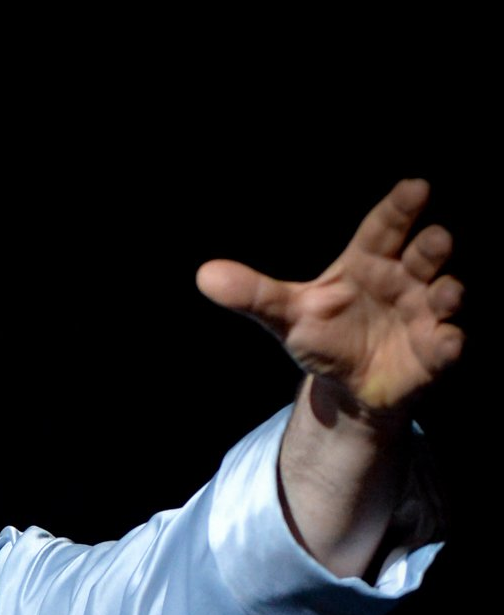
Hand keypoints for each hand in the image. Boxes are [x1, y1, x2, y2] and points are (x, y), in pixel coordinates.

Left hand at [196, 178, 463, 412]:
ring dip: (448, 292)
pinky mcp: (433, 351)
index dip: (400, 208)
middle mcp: (403, 279)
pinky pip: (447, 345)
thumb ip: (252, 294)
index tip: (415, 188)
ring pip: (445, 294)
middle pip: (423, 253)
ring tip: (445, 291)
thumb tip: (204, 275)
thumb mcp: (285, 315)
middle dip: (431, 246)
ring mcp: (423, 313)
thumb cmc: (323, 335)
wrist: (345, 385)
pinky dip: (449, 343)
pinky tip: (448, 342)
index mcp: (368, 261)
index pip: (385, 226)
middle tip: (434, 240)